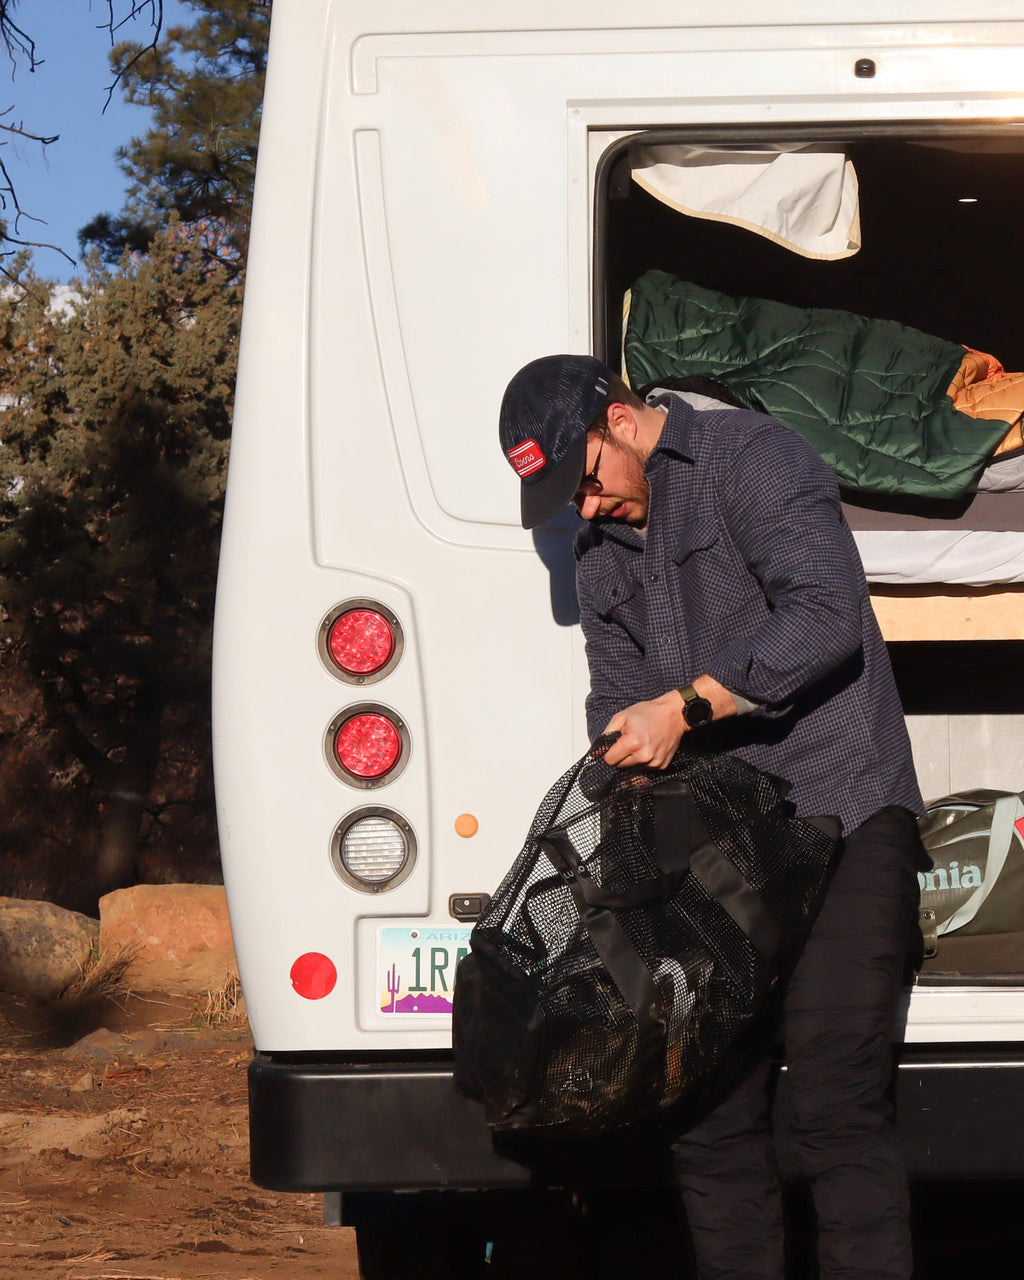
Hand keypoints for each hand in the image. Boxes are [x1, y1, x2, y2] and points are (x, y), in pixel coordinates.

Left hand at [600, 676, 737, 768]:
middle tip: (630, 741)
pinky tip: (650, 747)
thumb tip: (597, 751)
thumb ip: (607, 734)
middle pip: (621, 766)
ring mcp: (654, 762)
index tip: (614, 745)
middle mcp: (644, 756)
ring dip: (633, 758)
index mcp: (632, 743)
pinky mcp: (662, 765)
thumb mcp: (622, 716)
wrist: (674, 714)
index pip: (610, 760)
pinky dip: (645, 760)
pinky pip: (646, 768)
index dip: (609, 752)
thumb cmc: (649, 713)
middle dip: (621, 756)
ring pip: (633, 768)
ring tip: (641, 742)